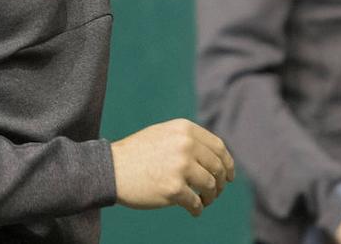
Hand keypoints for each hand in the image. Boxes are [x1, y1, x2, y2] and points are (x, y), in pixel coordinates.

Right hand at [110, 118, 235, 216]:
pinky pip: (196, 202)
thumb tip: (215, 157)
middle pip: (217, 167)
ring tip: (204, 202)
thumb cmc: (136, 154)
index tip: (229, 175)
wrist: (111, 169)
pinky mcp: (173, 189)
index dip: (227, 163)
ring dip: (210, 197)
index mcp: (184, 129)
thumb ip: (187, 140)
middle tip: (215, 192)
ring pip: (210, 186)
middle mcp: (185, 145)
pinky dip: (198, 209)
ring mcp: (180, 167)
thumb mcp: (164, 134)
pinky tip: (194, 211)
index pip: (218, 147)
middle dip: (220, 183)